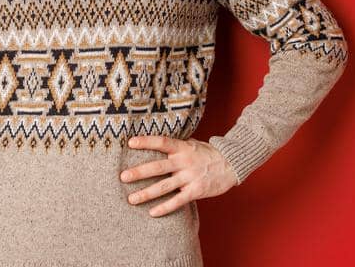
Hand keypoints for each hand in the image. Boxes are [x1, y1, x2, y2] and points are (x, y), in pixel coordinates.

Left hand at [119, 135, 239, 216]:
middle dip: (139, 172)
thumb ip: (176, 146)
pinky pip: (178, 201)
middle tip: (123, 177)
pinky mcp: (196, 191)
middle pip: (158, 167)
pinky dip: (165, 207)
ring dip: (146, 193)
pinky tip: (152, 213)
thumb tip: (156, 143)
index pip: (162, 142)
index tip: (130, 143)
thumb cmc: (208, 153)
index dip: (146, 142)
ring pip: (164, 186)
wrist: (232, 164)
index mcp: (183, 148)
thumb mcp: (193, 144)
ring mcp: (190, 177)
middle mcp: (185, 162)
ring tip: (131, 199)